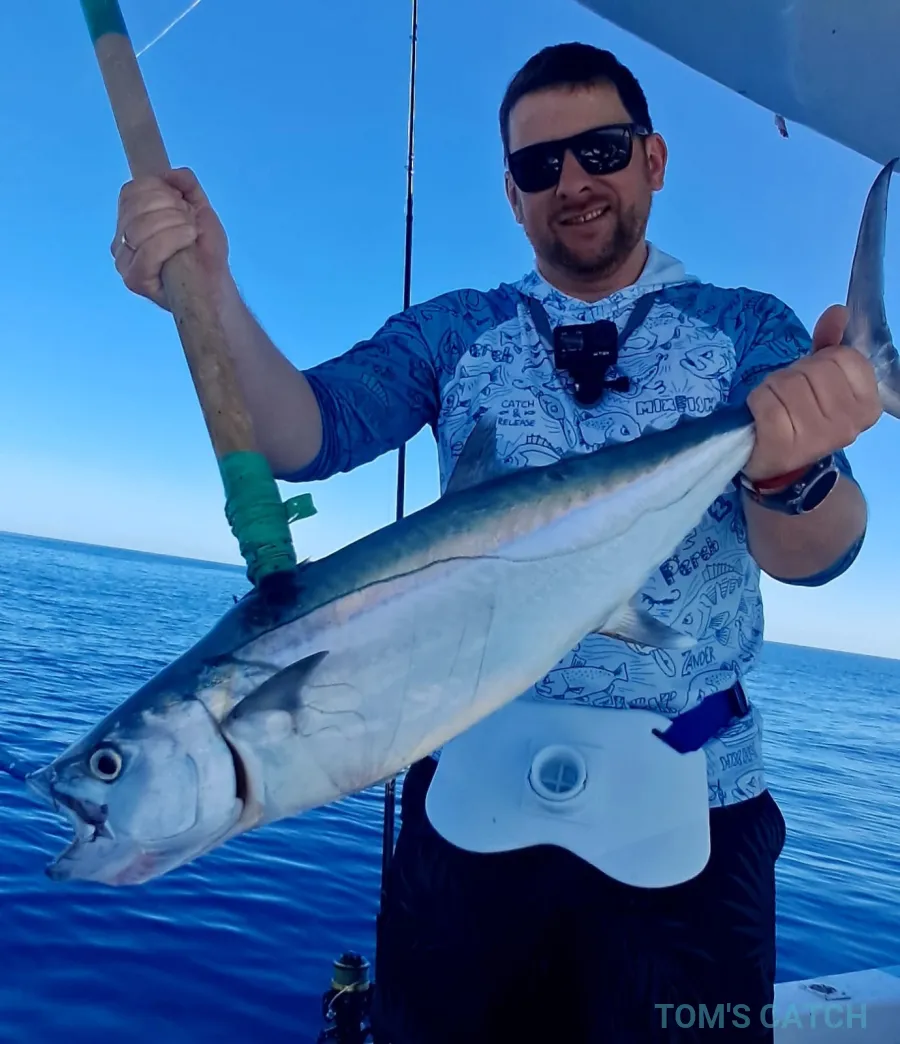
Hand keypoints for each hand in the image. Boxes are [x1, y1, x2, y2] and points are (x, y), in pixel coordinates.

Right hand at [111, 167, 229, 310]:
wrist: (216, 285)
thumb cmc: (205, 251)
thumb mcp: (200, 210)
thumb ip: (187, 185)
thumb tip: (170, 174)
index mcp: (131, 220)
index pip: (130, 192)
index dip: (159, 190)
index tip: (182, 203)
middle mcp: (122, 239)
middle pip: (135, 206)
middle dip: (170, 207)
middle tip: (189, 222)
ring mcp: (124, 260)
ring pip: (139, 226)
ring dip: (174, 224)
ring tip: (191, 233)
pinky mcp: (134, 279)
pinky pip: (146, 251)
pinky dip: (172, 240)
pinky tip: (188, 241)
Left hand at [743, 304, 881, 482]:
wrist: (778, 464)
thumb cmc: (801, 415)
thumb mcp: (820, 379)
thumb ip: (831, 344)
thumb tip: (839, 312)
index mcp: (867, 405)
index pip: (844, 358)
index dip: (820, 362)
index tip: (813, 382)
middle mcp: (848, 424)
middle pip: (813, 369)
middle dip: (793, 375)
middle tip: (788, 397)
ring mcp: (817, 438)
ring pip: (788, 384)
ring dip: (773, 388)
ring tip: (775, 406)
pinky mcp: (783, 445)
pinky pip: (767, 403)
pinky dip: (757, 402)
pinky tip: (761, 416)